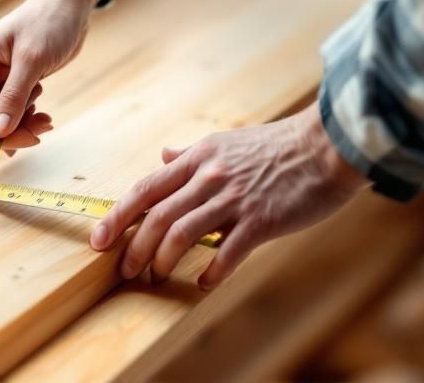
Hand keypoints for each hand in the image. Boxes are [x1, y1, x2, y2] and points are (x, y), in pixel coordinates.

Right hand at [0, 0, 108, 149]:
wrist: (67, 7)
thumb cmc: (48, 22)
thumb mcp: (32, 61)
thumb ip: (13, 97)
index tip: (15, 143)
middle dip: (10, 130)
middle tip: (38, 134)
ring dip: (22, 126)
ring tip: (46, 120)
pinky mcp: (8, 85)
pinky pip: (11, 113)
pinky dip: (27, 119)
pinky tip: (44, 115)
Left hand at [90, 103, 368, 289]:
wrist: (325, 146)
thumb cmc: (277, 146)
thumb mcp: (225, 141)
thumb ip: (191, 155)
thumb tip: (164, 156)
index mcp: (197, 159)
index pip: (145, 189)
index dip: (117, 216)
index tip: (98, 240)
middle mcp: (209, 178)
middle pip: (157, 217)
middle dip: (134, 248)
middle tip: (125, 271)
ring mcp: (234, 199)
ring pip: (182, 234)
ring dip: (163, 261)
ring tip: (156, 277)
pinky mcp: (261, 220)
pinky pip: (226, 252)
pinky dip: (210, 273)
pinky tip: (203, 283)